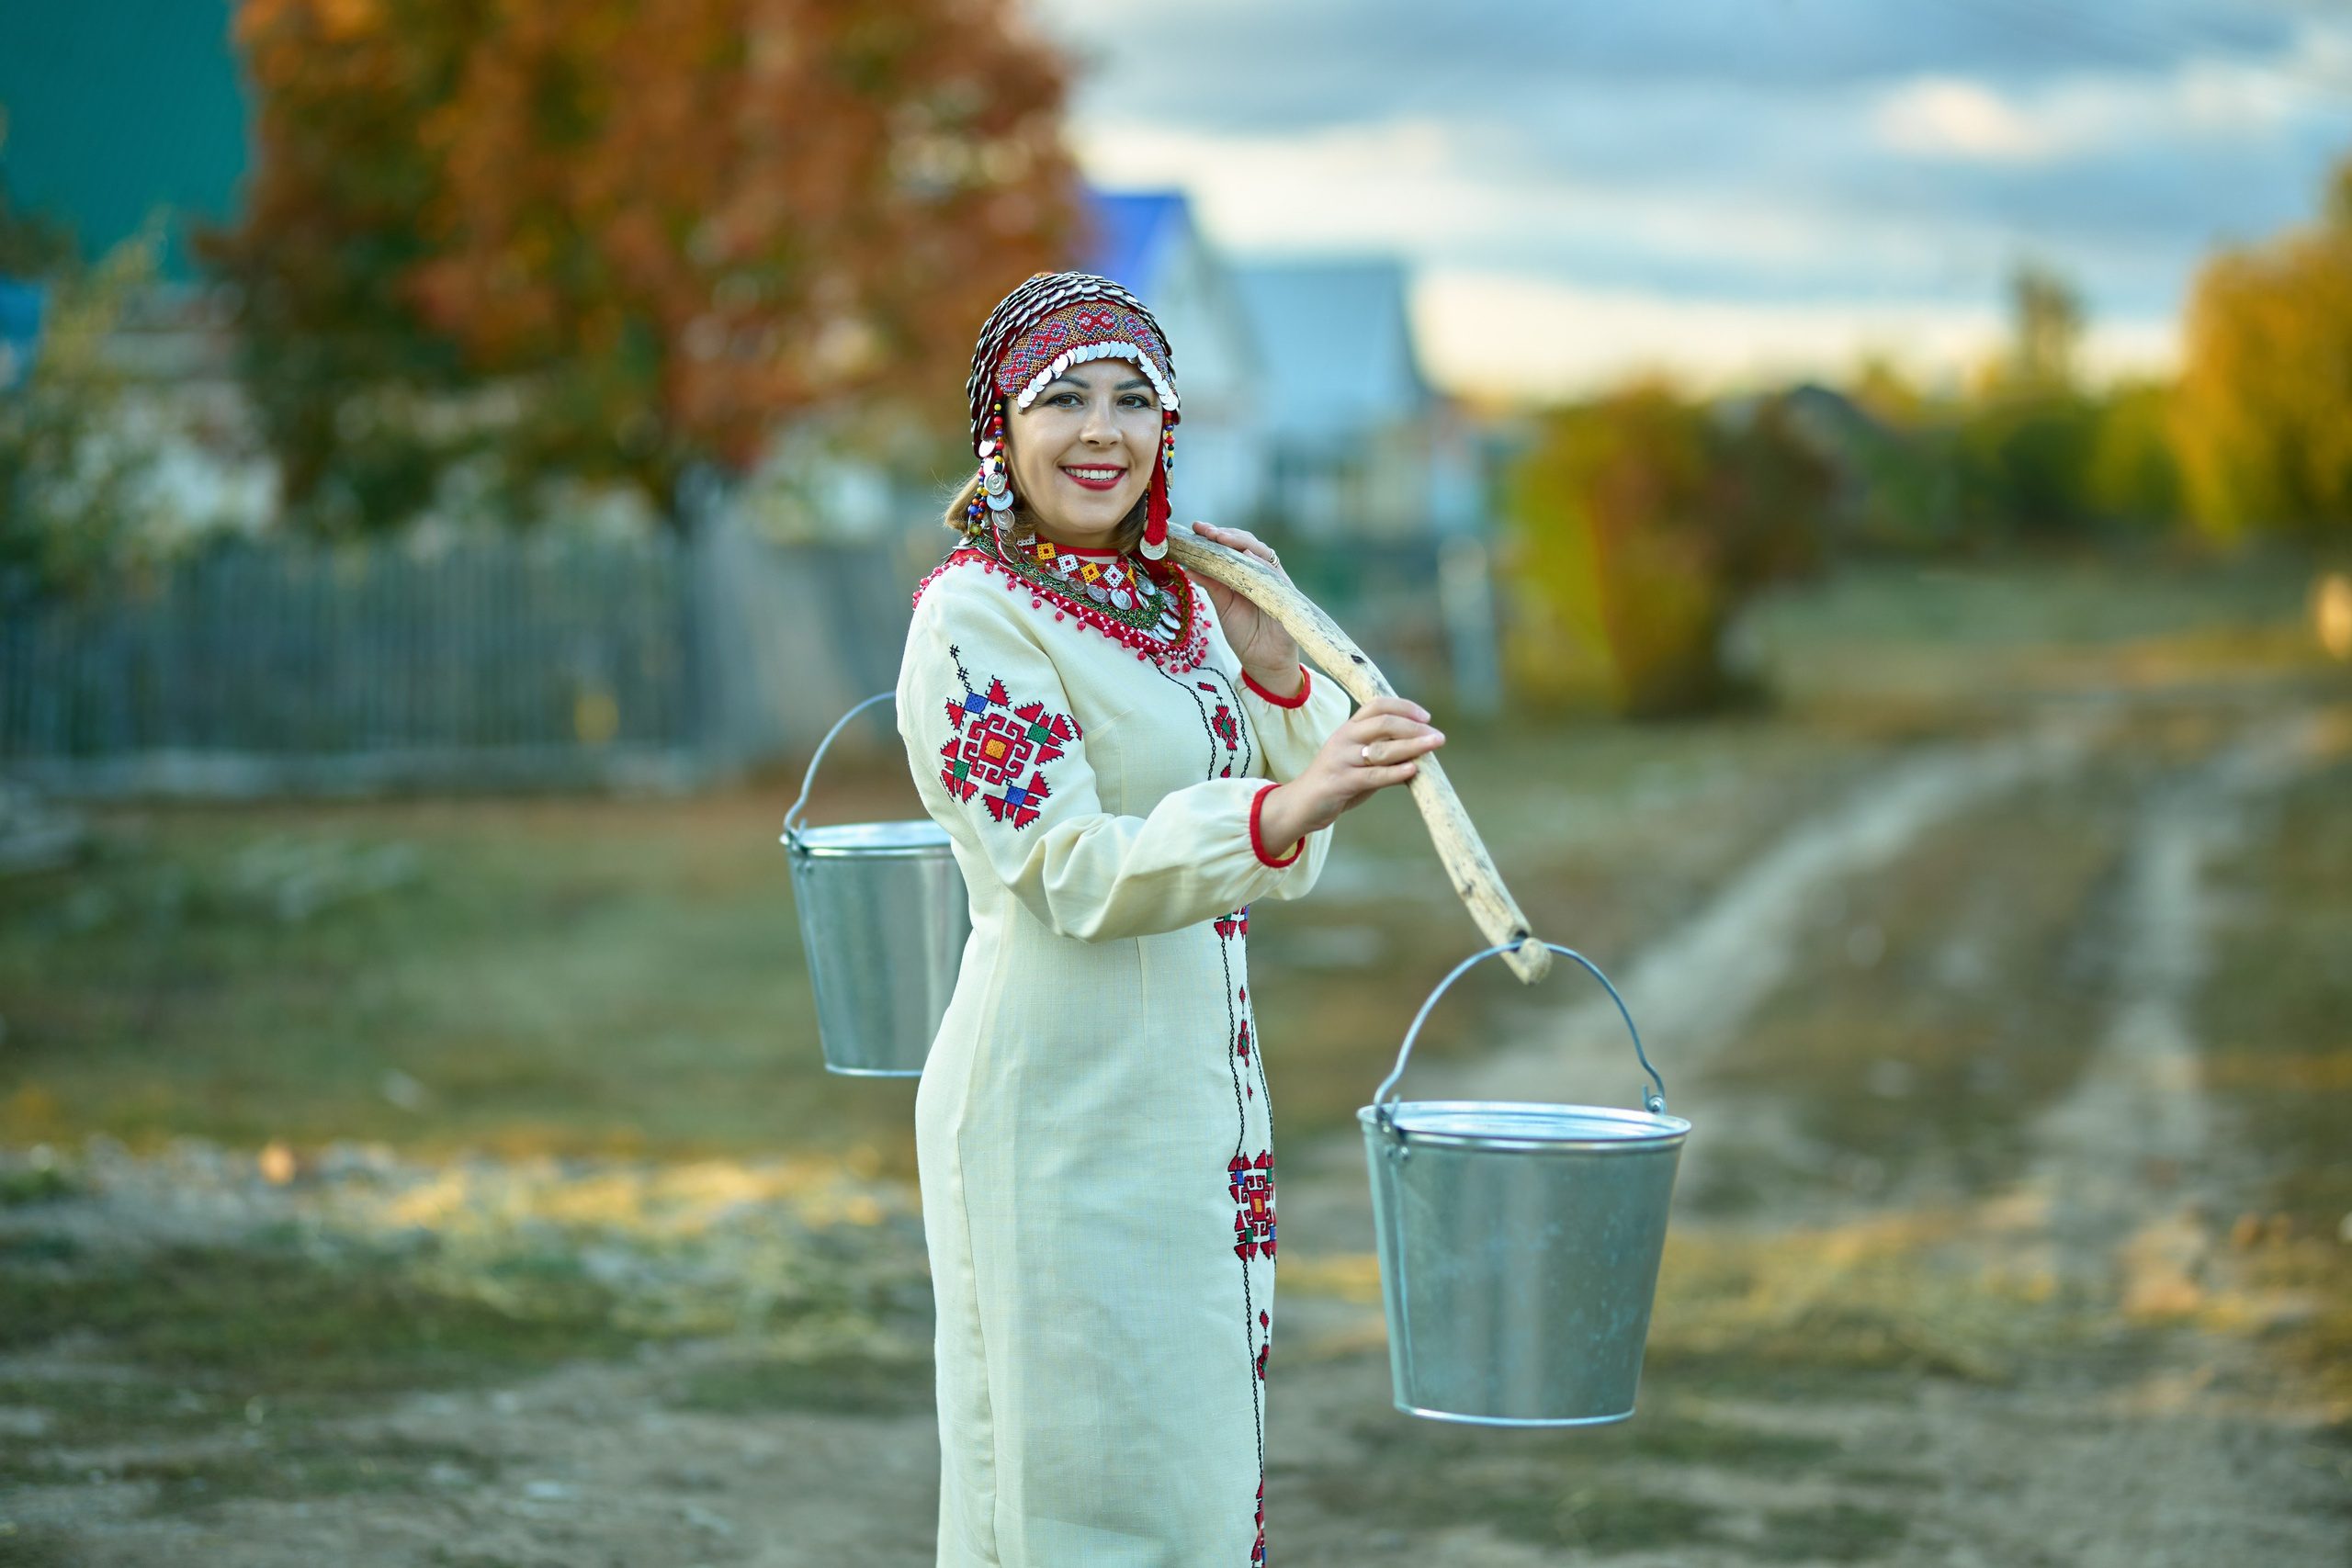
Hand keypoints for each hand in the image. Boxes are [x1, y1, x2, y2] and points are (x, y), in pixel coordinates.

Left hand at [1187, 522, 1303, 696]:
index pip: (1230, 547)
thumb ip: (1210, 584)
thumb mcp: (1222, 606)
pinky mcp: (1285, 592)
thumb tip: (1188, 566)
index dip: (1214, 536)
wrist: (1264, 662)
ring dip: (1240, 542)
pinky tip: (1246, 556)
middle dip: (1224, 534)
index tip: (1196, 529)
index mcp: (1243, 573)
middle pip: (1245, 543)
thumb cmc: (1244, 634)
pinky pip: (1274, 572)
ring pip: (1260, 551)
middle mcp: (1259, 572)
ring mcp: (1274, 580)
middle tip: (1205, 531)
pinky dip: (1260, 562)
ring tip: (1220, 538)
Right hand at [1255, 697, 1443, 854]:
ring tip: (1434, 745)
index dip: (1404, 707)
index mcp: (1348, 729)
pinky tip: (1413, 770)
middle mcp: (1344, 739)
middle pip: (1383, 722)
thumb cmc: (1335, 783)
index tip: (1426, 717)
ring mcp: (1340, 760)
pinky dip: (1396, 772)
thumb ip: (1384, 757)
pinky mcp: (1339, 783)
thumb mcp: (1359, 764)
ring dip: (1412, 746)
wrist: (1299, 806)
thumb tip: (1420, 755)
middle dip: (1414, 727)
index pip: (1377, 705)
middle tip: (1439, 737)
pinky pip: (1373, 775)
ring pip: (1382, 748)